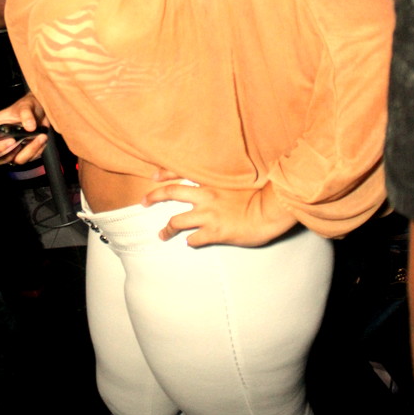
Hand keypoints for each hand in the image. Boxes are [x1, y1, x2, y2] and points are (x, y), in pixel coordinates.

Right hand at [0, 92, 48, 165]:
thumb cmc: (27, 106)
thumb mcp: (26, 105)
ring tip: (41, 137)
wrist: (40, 111)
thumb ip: (26, 114)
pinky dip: (37, 150)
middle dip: (12, 154)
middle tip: (25, 142)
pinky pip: (29, 158)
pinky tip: (42, 139)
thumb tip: (30, 127)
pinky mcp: (22, 153)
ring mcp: (10, 149)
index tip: (12, 141)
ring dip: (30, 151)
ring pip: (16, 160)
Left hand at [142, 170, 295, 247]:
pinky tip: (191, 243)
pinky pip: (194, 239)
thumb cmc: (260, 193)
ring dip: (166, 229)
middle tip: (143, 202)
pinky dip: (190, 241)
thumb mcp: (240, 178)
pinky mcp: (215, 232)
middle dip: (153, 197)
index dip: (164, 173)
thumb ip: (225, 178)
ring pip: (176, 221)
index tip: (153, 176)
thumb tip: (214, 181)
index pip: (181, 172)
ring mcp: (208, 215)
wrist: (270, 211)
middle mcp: (206, 195)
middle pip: (171, 193)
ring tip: (161, 235)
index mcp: (211, 180)